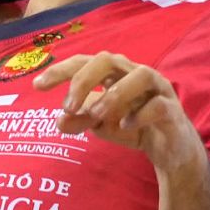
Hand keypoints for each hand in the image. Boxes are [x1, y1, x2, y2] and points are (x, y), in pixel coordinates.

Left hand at [32, 52, 204, 171]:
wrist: (169, 149)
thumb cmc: (133, 126)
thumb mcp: (100, 125)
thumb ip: (80, 120)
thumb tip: (58, 122)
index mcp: (114, 73)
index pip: (84, 62)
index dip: (61, 70)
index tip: (37, 86)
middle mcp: (135, 74)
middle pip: (109, 59)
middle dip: (84, 79)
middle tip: (68, 106)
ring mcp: (157, 89)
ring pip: (140, 75)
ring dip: (114, 95)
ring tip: (96, 116)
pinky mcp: (172, 110)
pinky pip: (158, 105)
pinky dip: (140, 114)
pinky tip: (126, 126)